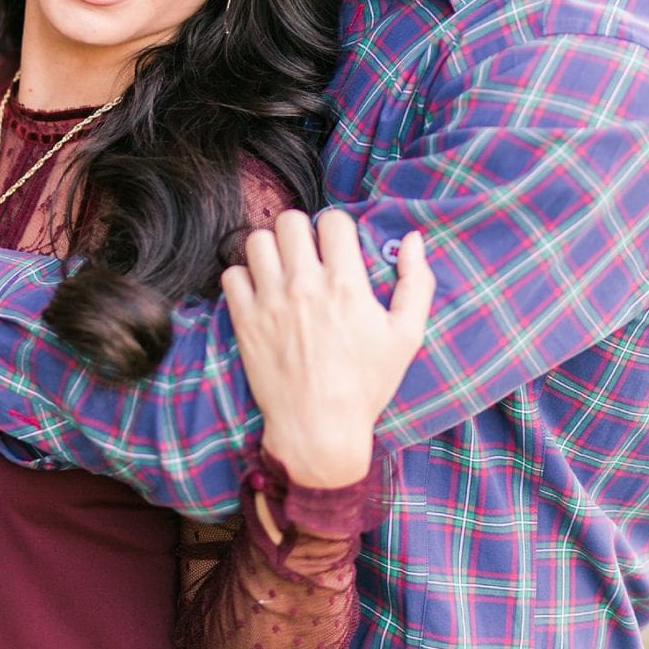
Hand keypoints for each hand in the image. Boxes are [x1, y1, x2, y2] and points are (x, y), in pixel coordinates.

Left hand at [221, 209, 434, 487]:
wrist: (319, 427)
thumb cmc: (366, 384)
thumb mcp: (407, 336)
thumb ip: (416, 283)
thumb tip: (414, 239)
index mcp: (346, 285)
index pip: (333, 220)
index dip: (337, 228)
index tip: (337, 246)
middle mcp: (305, 286)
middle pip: (290, 221)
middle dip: (301, 232)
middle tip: (307, 254)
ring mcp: (270, 301)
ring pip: (257, 241)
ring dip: (270, 249)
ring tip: (281, 268)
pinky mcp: (244, 320)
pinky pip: (232, 275)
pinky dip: (243, 278)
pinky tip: (259, 292)